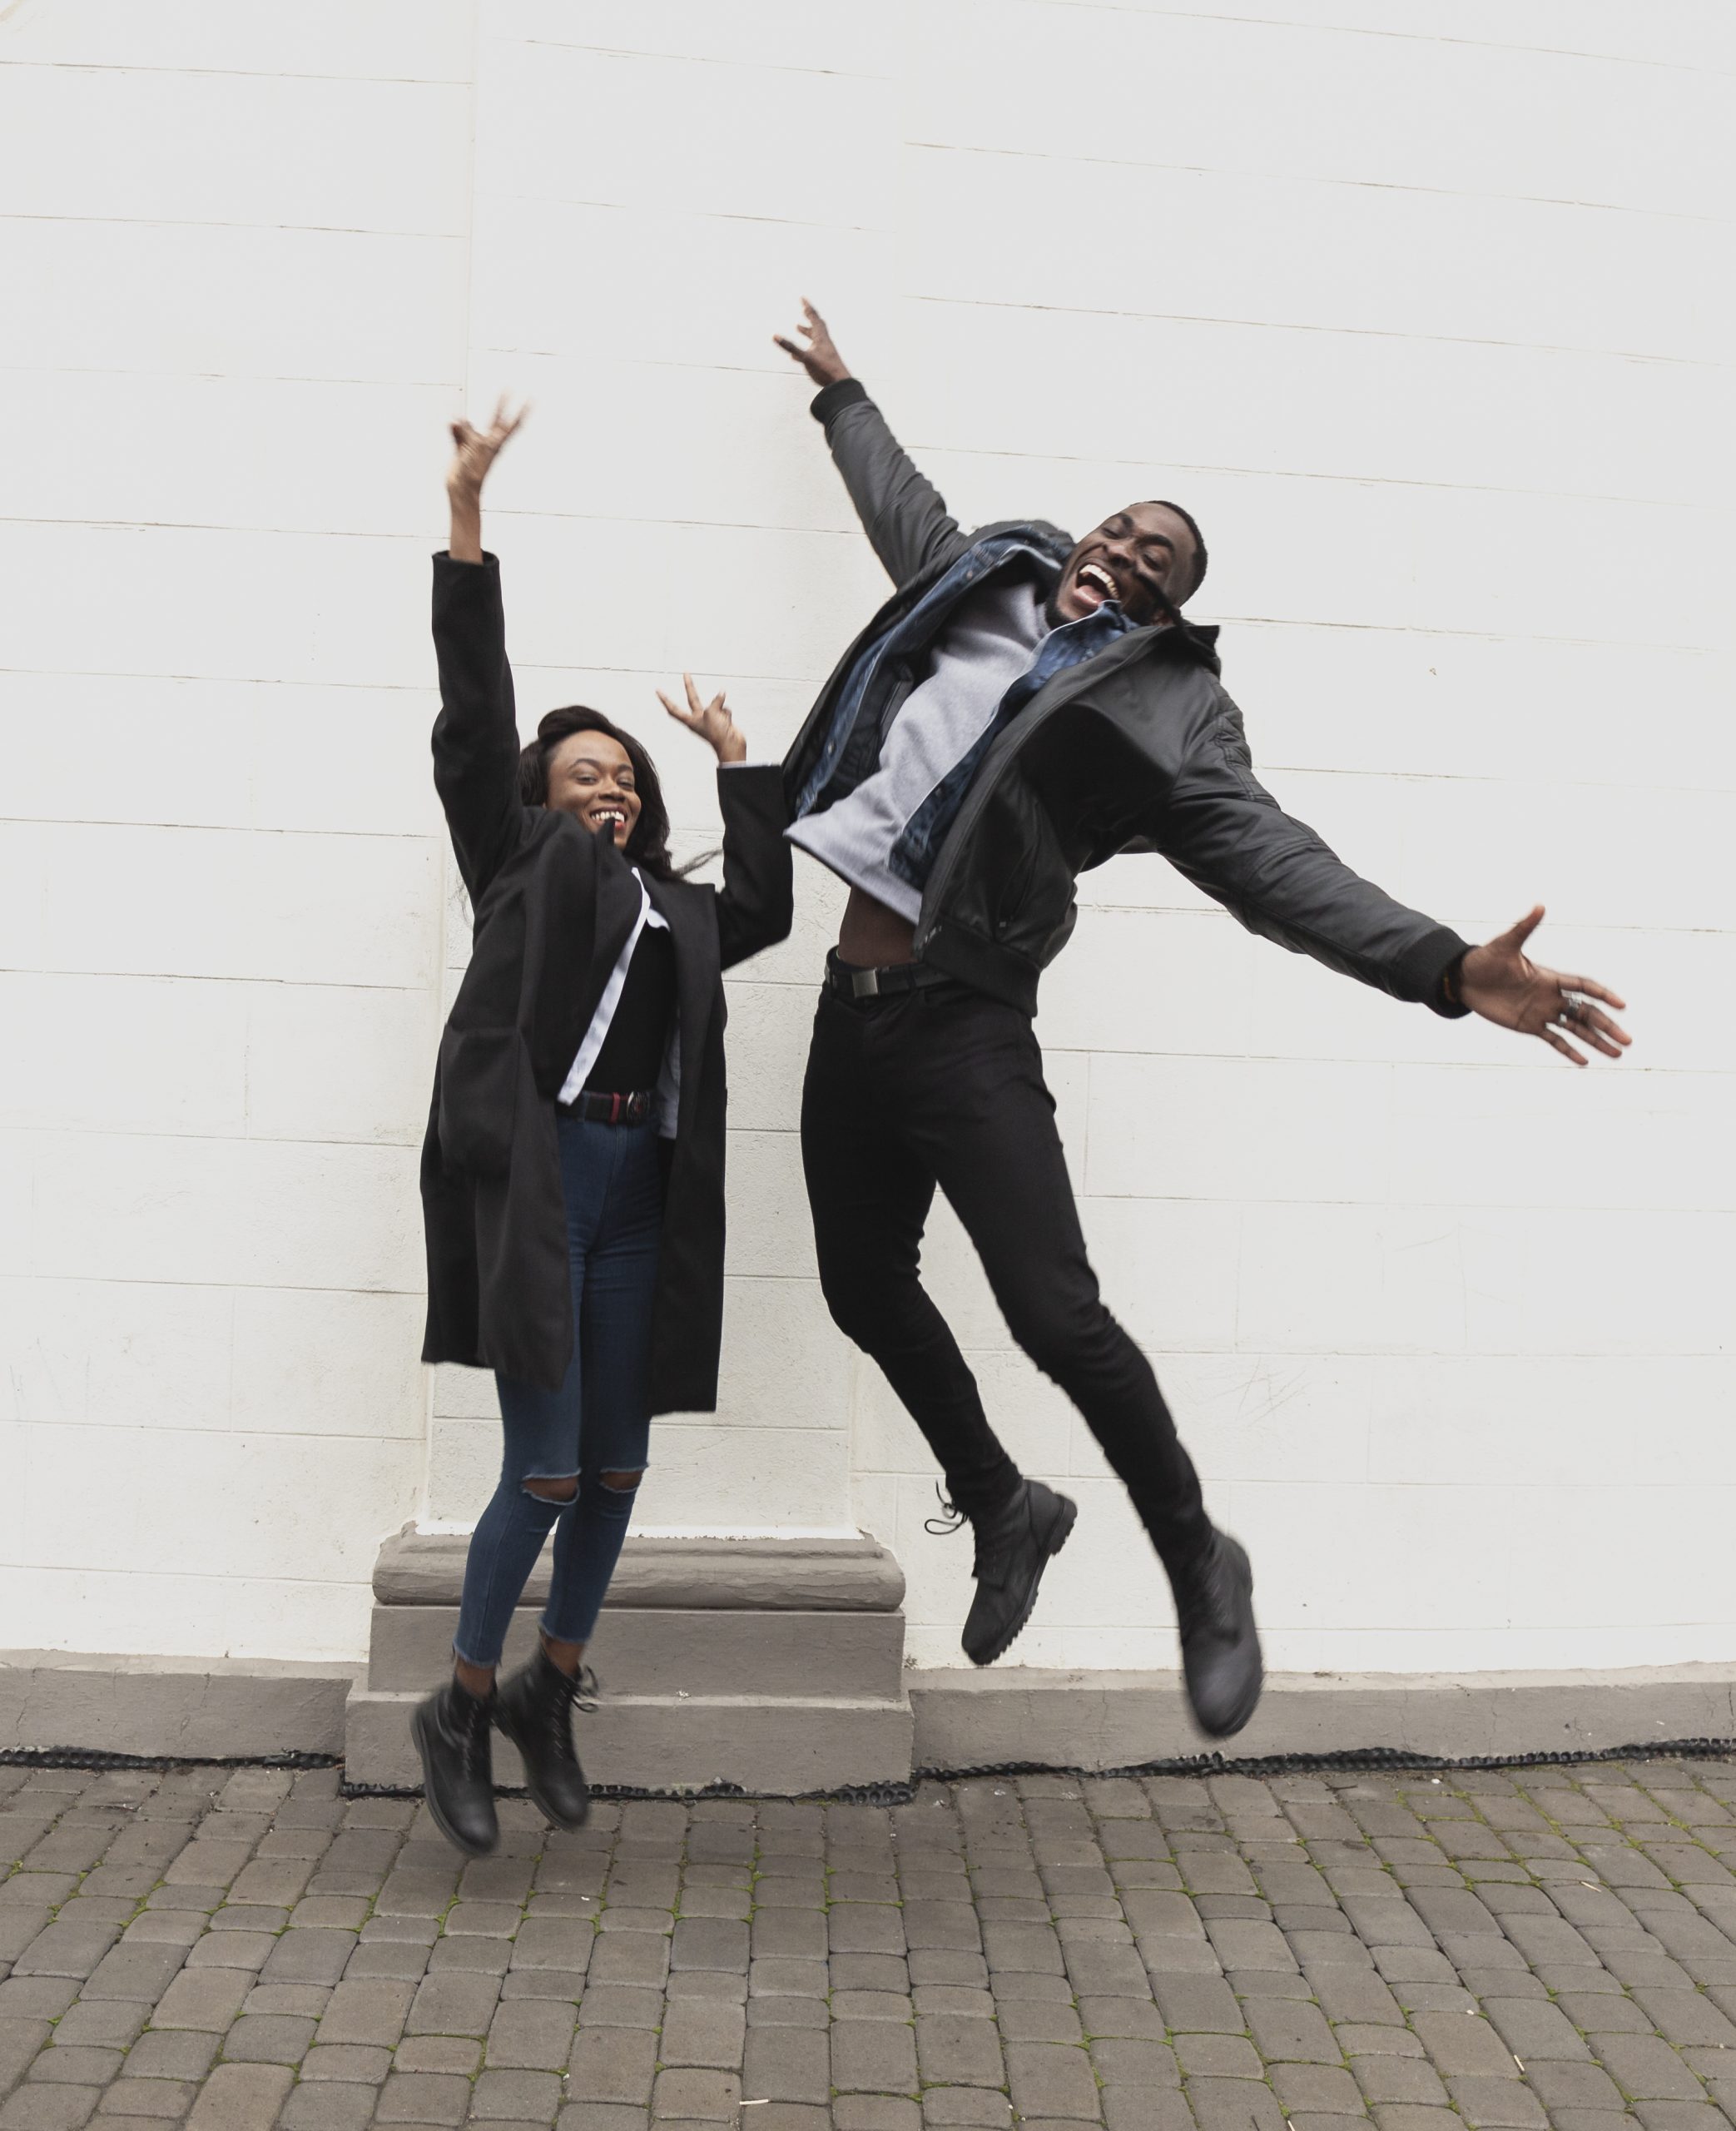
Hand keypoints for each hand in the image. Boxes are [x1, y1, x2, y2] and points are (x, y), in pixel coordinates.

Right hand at [446, 394, 526, 500]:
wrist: (462, 489)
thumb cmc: (473, 472)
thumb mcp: (474, 448)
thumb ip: (467, 431)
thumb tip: (457, 420)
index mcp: (496, 442)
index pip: (511, 423)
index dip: (520, 411)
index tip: (530, 399)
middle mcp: (488, 441)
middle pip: (496, 418)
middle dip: (501, 404)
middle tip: (508, 389)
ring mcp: (475, 444)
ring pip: (471, 425)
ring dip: (464, 423)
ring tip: (455, 421)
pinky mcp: (462, 448)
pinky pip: (458, 432)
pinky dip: (454, 428)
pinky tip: (450, 424)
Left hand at [658, 674, 746, 763]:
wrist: (731, 746)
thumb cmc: (717, 734)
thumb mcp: (712, 713)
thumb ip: (715, 701)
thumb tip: (721, 693)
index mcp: (691, 720)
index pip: (674, 709)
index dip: (666, 700)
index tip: (658, 690)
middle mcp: (699, 718)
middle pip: (693, 699)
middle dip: (690, 686)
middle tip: (686, 674)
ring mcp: (711, 719)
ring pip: (715, 704)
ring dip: (720, 708)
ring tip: (722, 721)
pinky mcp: (722, 719)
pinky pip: (725, 709)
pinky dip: (727, 714)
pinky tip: (728, 723)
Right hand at [773, 298, 850, 388]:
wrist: (840, 385)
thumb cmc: (825, 370)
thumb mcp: (806, 357)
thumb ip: (790, 347)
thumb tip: (775, 336)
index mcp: (821, 337)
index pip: (814, 318)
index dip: (808, 307)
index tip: (803, 298)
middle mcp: (824, 342)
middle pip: (817, 325)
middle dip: (809, 316)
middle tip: (804, 309)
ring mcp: (824, 351)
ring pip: (815, 337)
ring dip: (806, 331)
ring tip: (798, 327)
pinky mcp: (824, 361)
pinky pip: (812, 351)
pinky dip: (804, 348)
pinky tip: (796, 355)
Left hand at [1457, 905, 1629, 1066]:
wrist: (1464, 979)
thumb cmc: (1486, 959)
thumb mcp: (1505, 944)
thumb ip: (1524, 928)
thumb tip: (1540, 906)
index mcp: (1550, 977)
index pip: (1583, 987)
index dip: (1602, 995)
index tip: (1622, 1005)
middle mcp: (1551, 996)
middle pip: (1586, 1013)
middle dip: (1607, 1026)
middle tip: (1628, 1040)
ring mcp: (1542, 1012)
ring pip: (1576, 1029)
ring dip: (1596, 1041)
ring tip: (1617, 1054)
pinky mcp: (1529, 1026)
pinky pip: (1554, 1040)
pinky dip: (1569, 1051)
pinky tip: (1585, 1062)